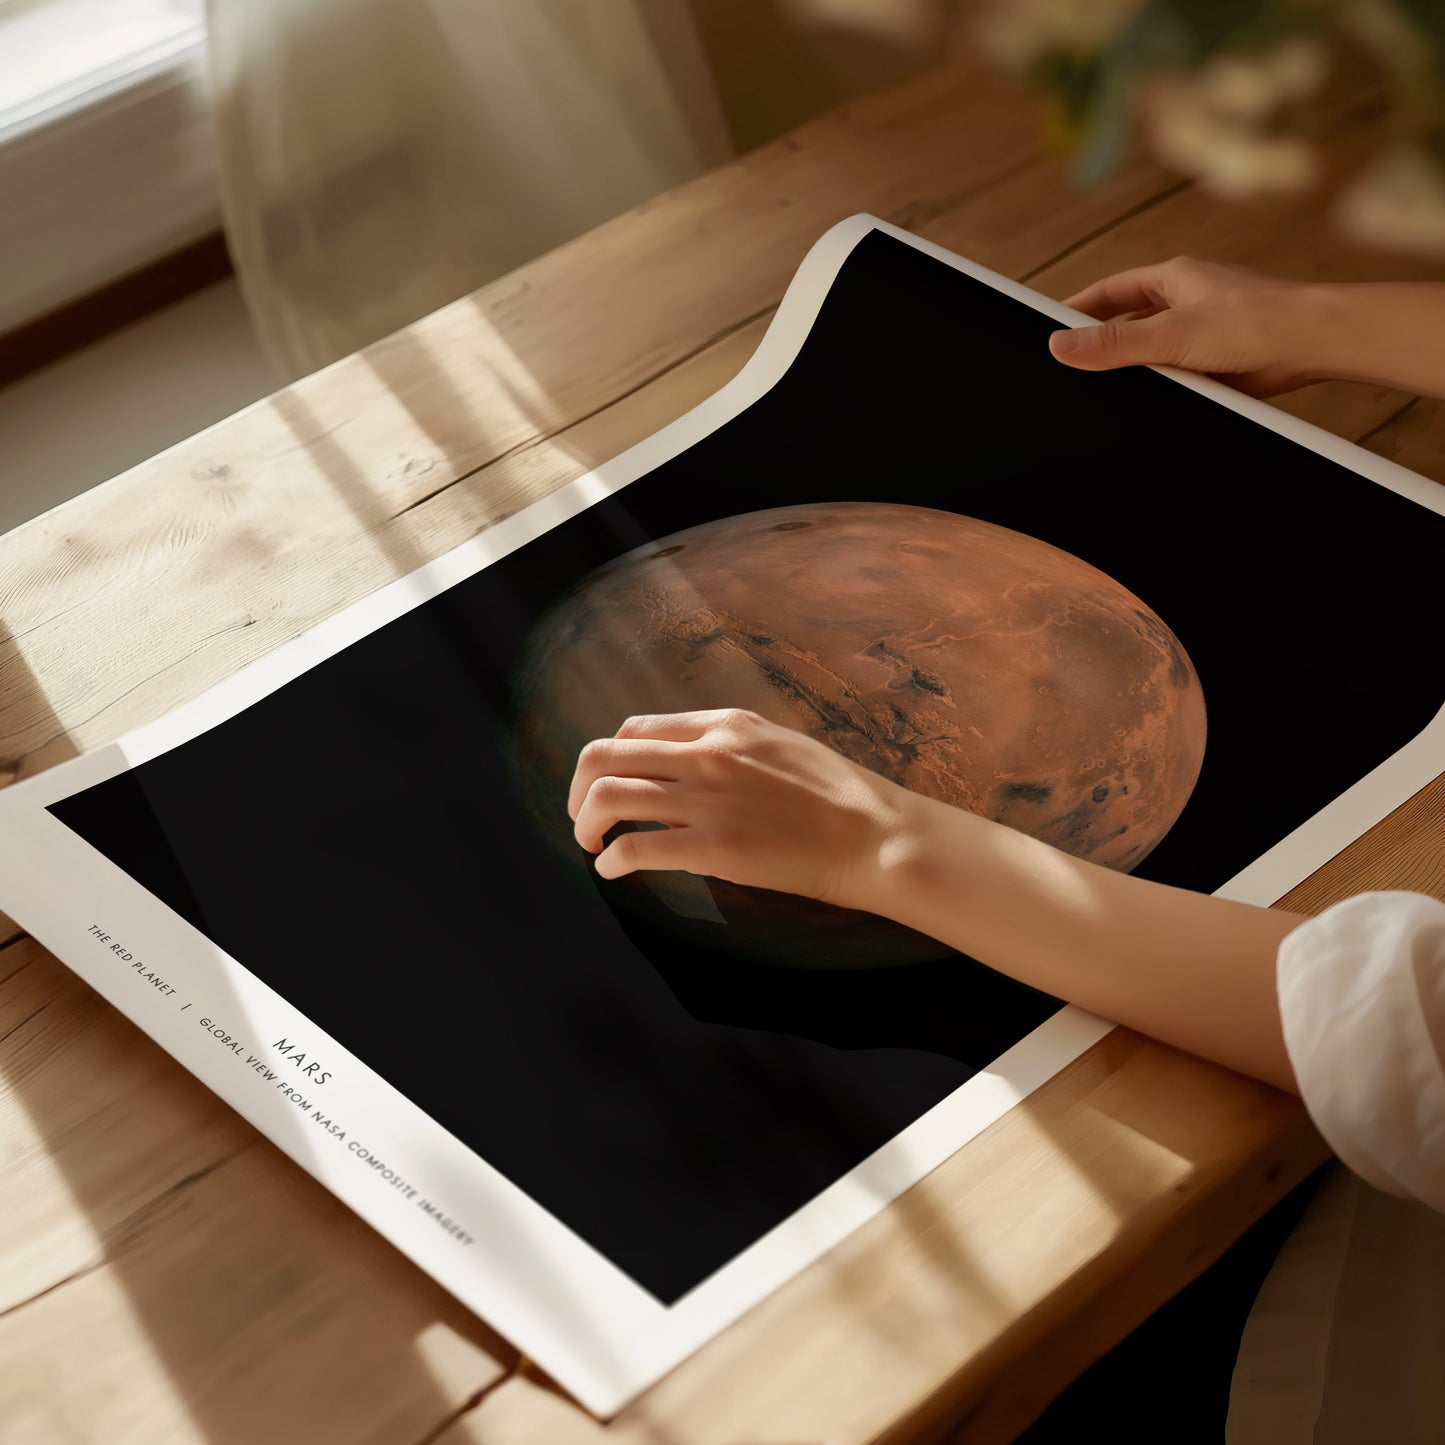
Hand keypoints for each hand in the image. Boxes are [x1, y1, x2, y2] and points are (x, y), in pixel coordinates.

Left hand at [568, 708, 1302, 1090]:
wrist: (879, 836)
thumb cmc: (841, 796)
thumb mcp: (782, 745)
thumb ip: (733, 745)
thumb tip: (694, 758)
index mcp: (724, 726)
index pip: (636, 730)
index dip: (611, 760)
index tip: (611, 786)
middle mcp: (706, 754)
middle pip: (604, 755)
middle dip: (580, 789)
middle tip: (584, 819)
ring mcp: (706, 799)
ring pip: (608, 797)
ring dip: (587, 824)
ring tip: (593, 847)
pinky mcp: (711, 847)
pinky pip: (635, 848)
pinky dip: (613, 861)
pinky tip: (616, 873)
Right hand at [1048, 255, 1320, 396]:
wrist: (1314, 345)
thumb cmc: (1257, 321)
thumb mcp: (1170, 334)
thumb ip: (1113, 343)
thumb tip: (1060, 346)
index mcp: (1173, 278)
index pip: (1109, 291)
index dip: (1077, 310)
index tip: (1050, 330)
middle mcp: (1187, 301)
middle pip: (1127, 322)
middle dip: (1102, 344)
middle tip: (1071, 367)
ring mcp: (1203, 332)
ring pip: (1152, 353)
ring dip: (1136, 371)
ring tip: (1108, 391)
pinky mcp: (1218, 362)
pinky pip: (1177, 376)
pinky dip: (1164, 389)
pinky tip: (1153, 403)